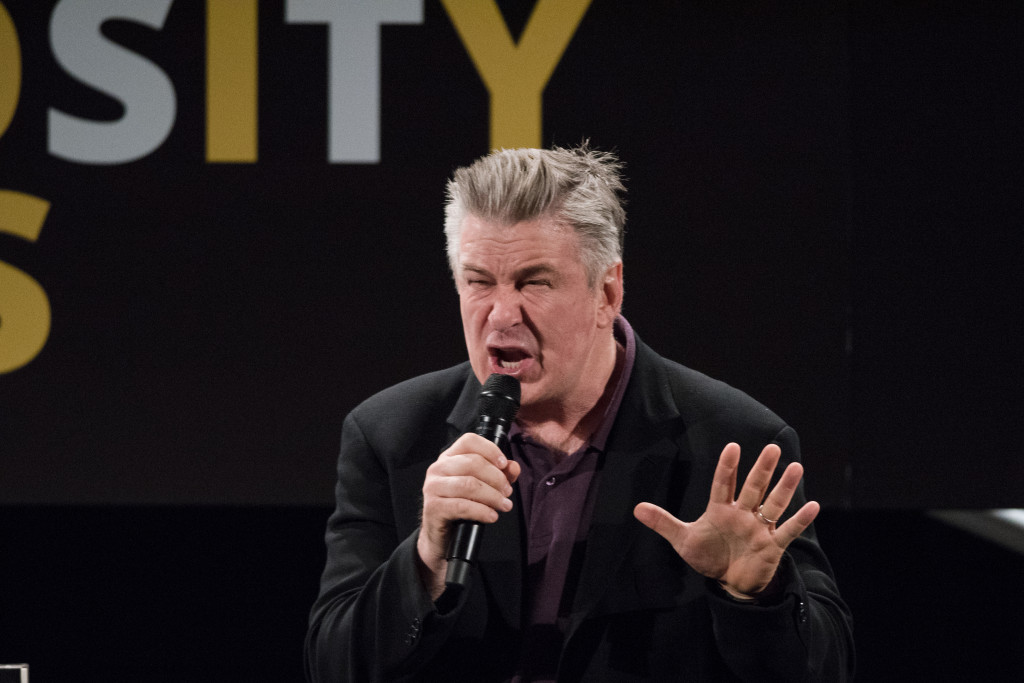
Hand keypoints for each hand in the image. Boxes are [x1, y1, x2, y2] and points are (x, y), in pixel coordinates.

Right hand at [416, 433, 520, 598]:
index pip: (469, 440)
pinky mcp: (433, 507)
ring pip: (468, 484)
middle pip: (473, 462)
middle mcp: (438, 468)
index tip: (504, 464)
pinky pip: (461, 506)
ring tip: (504, 505)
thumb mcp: (483, 487)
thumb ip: (500, 474)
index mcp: (449, 458)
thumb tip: (513, 467)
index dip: (490, 449)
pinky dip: (481, 511)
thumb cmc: (461, 508)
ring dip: (492, 495)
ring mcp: (433, 487)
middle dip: (496, 478)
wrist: (442, 538)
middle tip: (507, 492)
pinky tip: (491, 516)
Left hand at [633, 442, 818, 598]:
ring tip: (795, 467)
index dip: (727, 467)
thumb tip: (637, 508)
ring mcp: (759, 528)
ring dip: (784, 488)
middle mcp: (743, 514)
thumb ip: (663, 523)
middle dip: (762, 469)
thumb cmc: (708, 556)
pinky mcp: (773, 545)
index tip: (733, 447)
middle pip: (753, 488)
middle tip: (772, 448)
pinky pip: (788, 530)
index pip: (724, 483)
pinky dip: (800, 519)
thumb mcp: (683, 540)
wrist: (729, 583)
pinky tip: (812, 505)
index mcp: (721, 509)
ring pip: (774, 504)